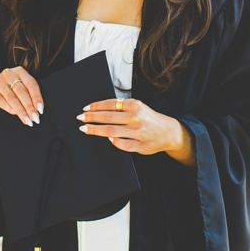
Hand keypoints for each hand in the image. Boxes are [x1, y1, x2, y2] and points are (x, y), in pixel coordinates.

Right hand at [0, 67, 42, 126]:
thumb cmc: (11, 89)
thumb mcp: (21, 86)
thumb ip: (29, 94)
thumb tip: (38, 110)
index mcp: (20, 71)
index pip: (31, 84)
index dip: (37, 97)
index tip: (40, 110)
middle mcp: (8, 74)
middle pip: (21, 92)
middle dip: (29, 107)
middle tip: (35, 118)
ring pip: (11, 98)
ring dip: (20, 111)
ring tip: (27, 120)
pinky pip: (0, 100)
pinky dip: (8, 108)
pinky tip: (14, 113)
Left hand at [78, 98, 192, 163]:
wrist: (169, 132)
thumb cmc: (149, 119)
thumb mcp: (138, 107)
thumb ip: (121, 107)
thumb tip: (97, 109)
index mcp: (135, 105)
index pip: (110, 104)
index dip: (95, 106)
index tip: (85, 109)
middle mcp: (136, 118)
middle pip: (107, 118)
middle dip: (91, 118)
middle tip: (80, 118)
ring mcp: (138, 132)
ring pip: (111, 131)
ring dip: (95, 130)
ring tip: (85, 128)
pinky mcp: (141, 145)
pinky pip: (122, 144)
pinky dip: (113, 142)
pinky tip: (107, 139)